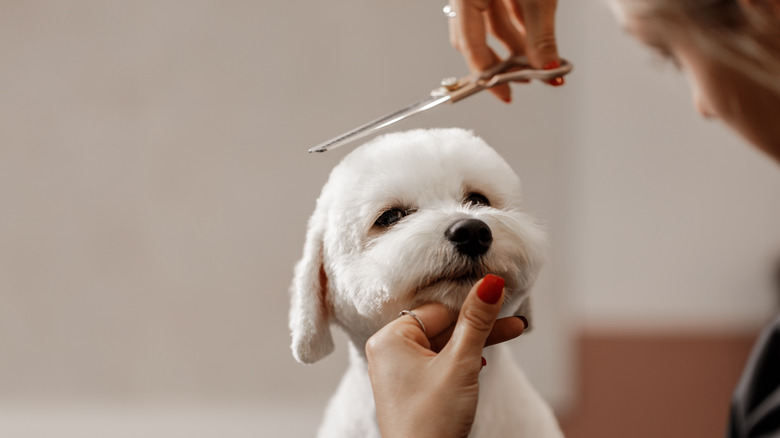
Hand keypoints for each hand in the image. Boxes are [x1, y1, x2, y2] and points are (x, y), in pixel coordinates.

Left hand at [365, 275, 526, 437]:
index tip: (501, 298)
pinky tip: (483, 362)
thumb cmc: (432, 421)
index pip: (438, 310)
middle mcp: (389, 351)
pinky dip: (462, 362)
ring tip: (511, 333)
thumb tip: (490, 283)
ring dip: (476, 343)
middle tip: (516, 322)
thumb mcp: (460, 363)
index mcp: (389, 338)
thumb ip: (476, 321)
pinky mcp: (412, 388)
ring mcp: (400, 371)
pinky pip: (439, 363)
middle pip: (443, 327)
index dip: (472, 308)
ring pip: (444, 345)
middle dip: (480, 326)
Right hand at [447, 0, 561, 101]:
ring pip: (491, 25)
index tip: (504, 92)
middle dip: (502, 62)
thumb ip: (540, 35)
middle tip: (521, 80)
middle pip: (475, 39)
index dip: (487, 73)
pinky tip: (533, 40)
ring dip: (514, 47)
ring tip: (535, 62)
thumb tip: (546, 67)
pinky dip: (517, 28)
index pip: (469, 44)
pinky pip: (501, 11)